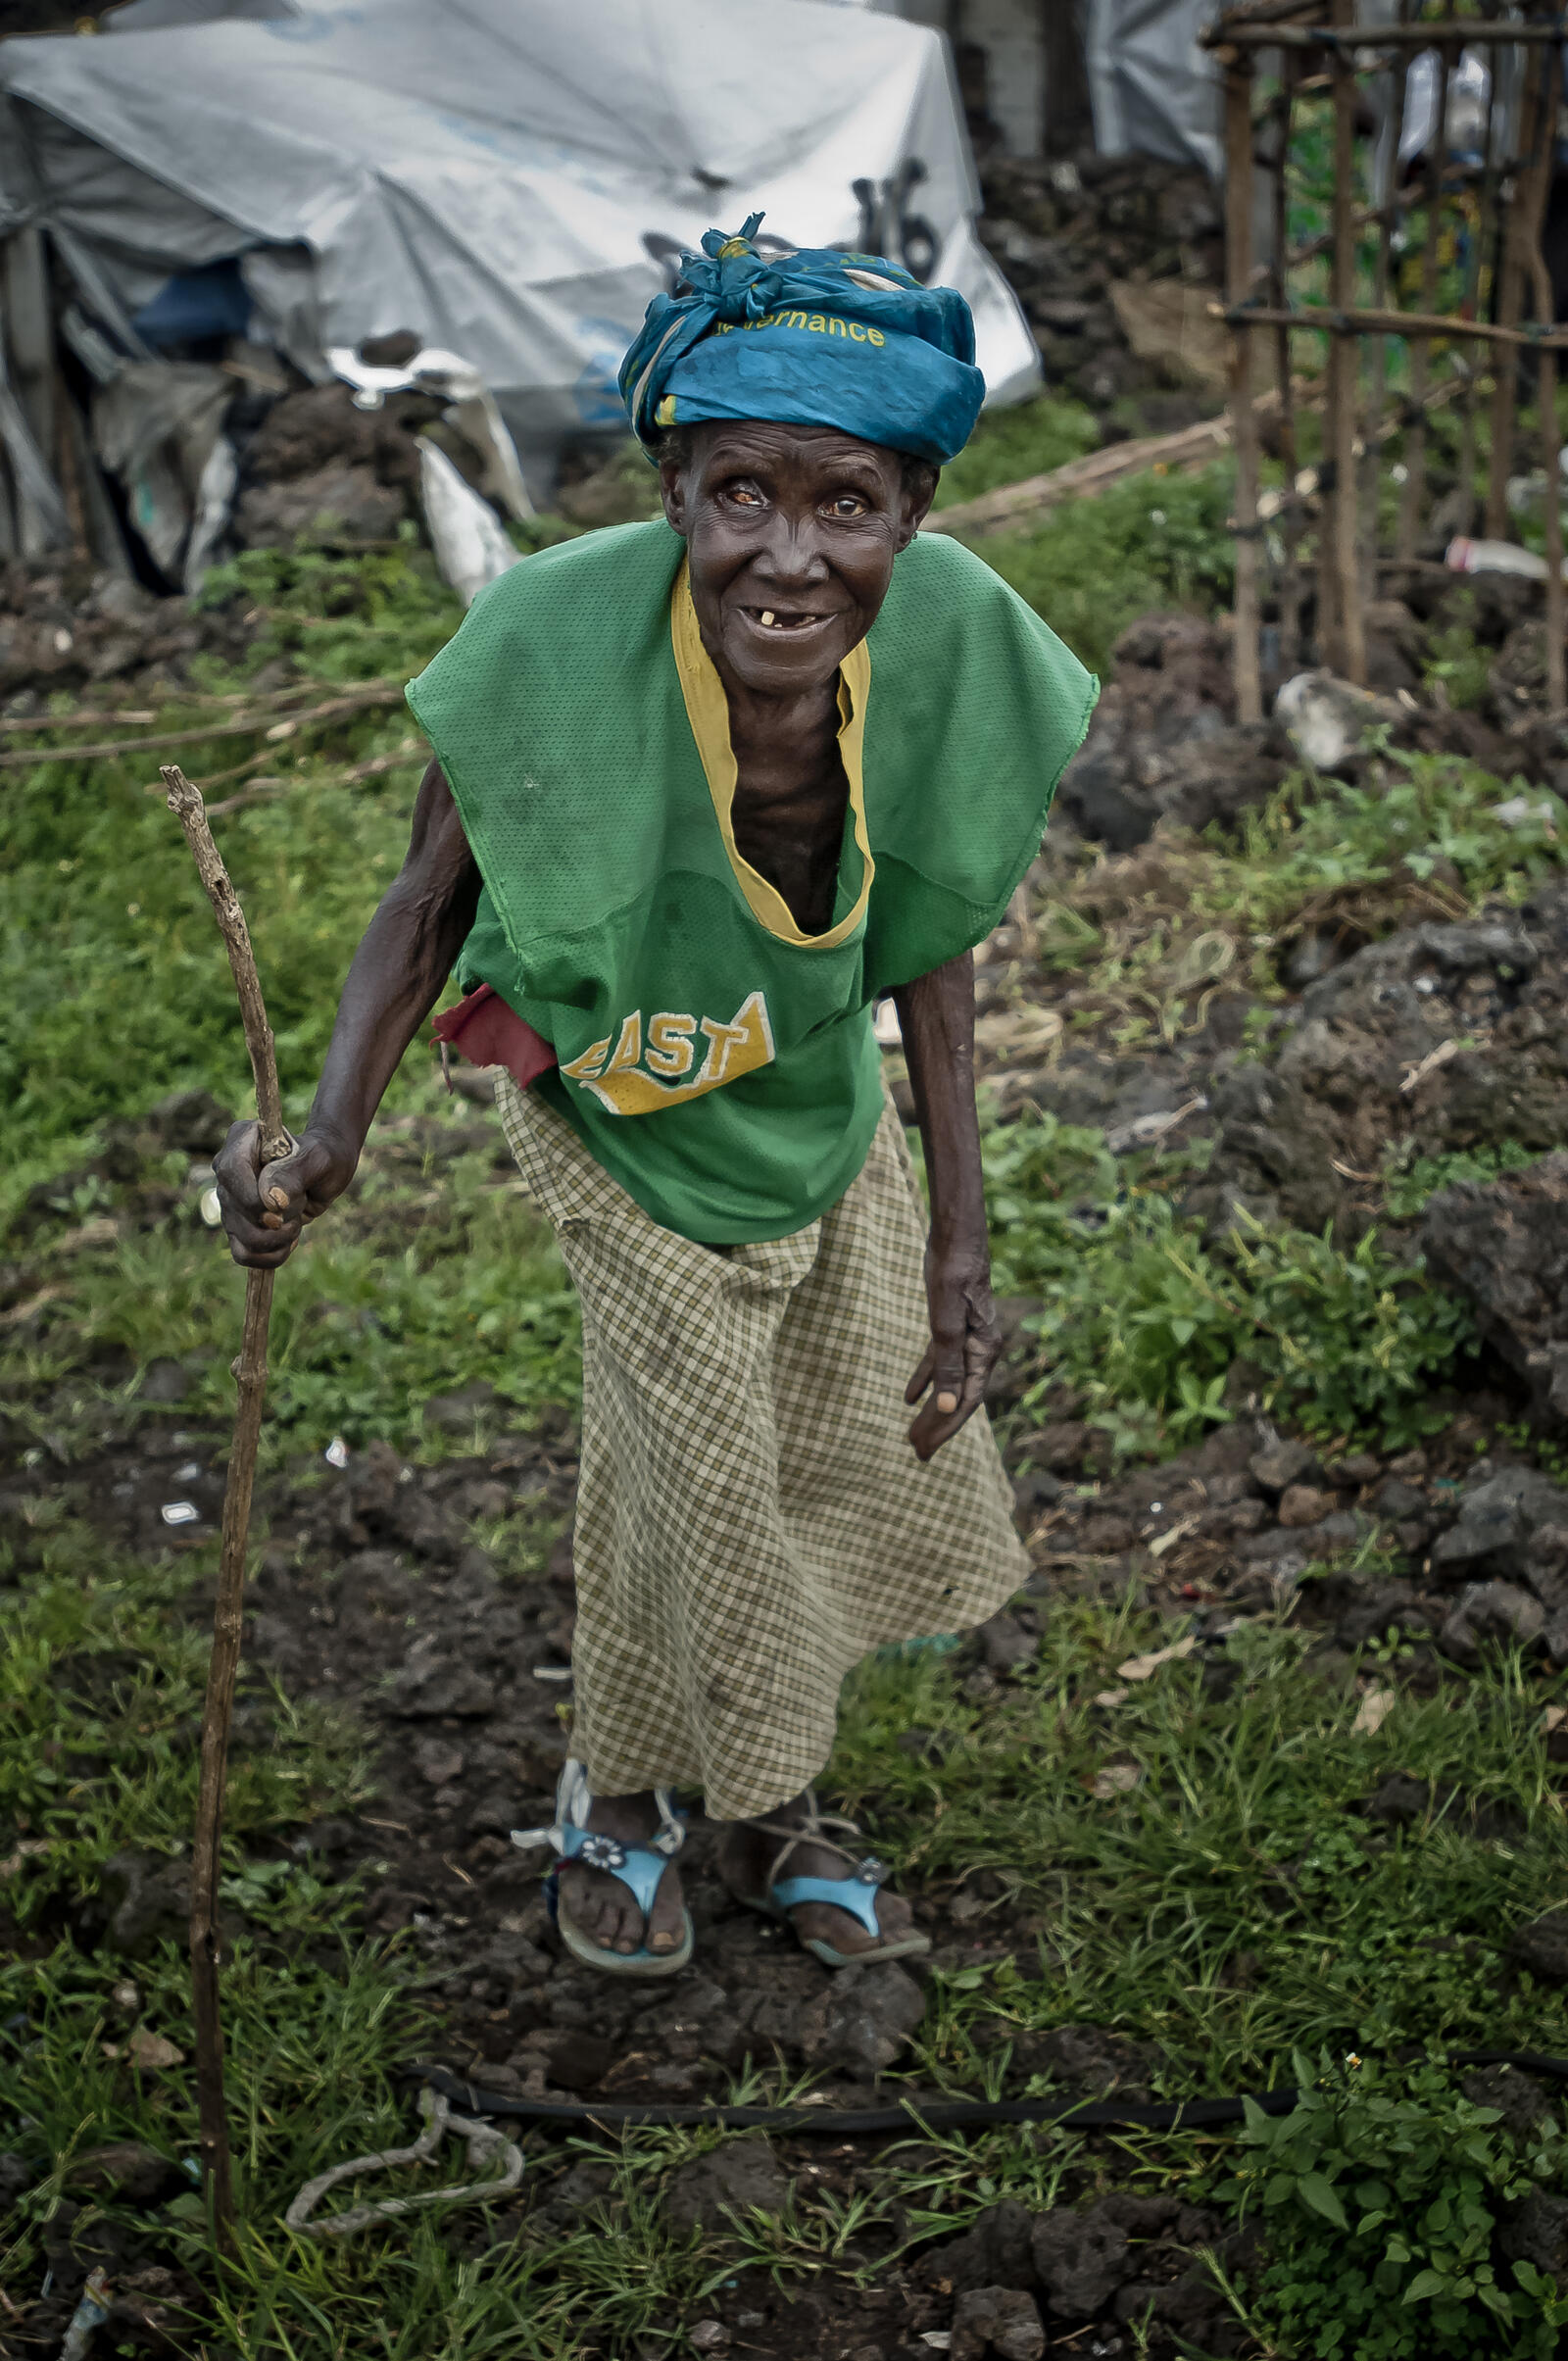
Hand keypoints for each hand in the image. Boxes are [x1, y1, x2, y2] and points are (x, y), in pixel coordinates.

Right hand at [212, 1119, 357, 1269]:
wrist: (326, 1170)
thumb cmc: (324, 1156)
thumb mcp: (318, 1159)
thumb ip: (293, 1173)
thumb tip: (269, 1201)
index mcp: (242, 1140)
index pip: (232, 1173)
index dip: (254, 1199)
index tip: (282, 1209)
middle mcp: (227, 1170)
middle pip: (237, 1211)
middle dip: (275, 1224)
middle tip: (300, 1206)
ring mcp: (230, 1200)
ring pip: (242, 1239)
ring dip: (277, 1241)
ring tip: (295, 1224)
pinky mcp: (238, 1224)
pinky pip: (243, 1254)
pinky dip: (270, 1257)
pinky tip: (287, 1240)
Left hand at [903, 1233, 1001, 1461]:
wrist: (957, 1236)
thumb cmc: (954, 1272)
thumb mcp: (946, 1319)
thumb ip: (947, 1362)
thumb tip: (946, 1404)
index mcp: (983, 1350)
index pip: (965, 1400)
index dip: (945, 1426)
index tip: (924, 1449)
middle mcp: (979, 1349)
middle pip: (958, 1397)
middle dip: (937, 1427)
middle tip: (917, 1454)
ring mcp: (967, 1338)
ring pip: (948, 1383)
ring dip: (931, 1409)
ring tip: (912, 1435)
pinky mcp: (951, 1326)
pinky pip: (939, 1362)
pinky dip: (925, 1380)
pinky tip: (909, 1398)